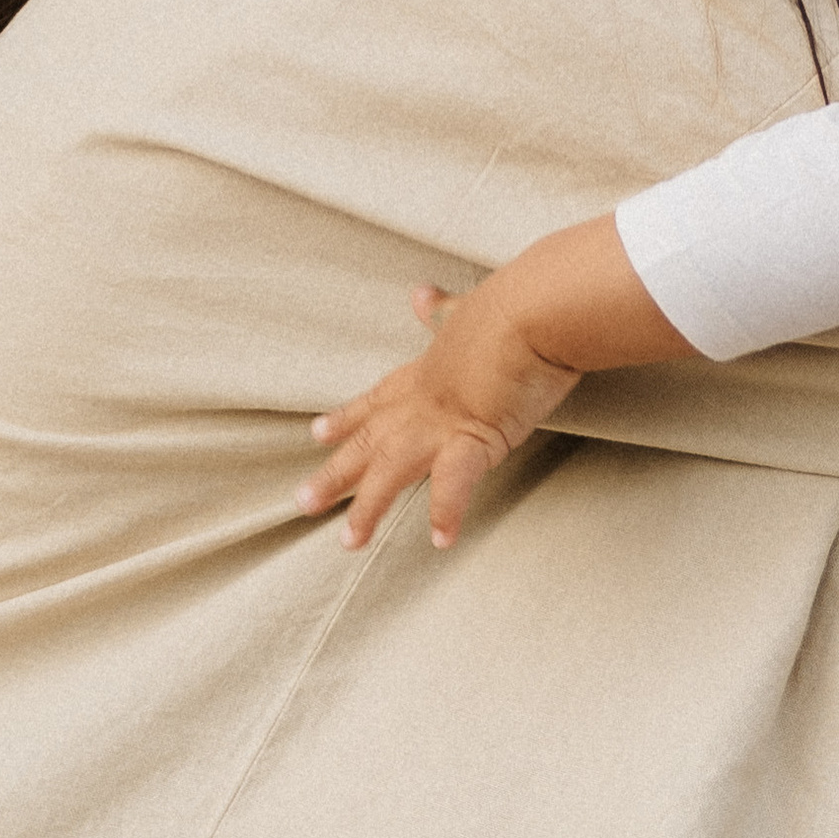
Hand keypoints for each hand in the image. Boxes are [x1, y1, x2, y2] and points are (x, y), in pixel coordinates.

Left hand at [300, 281, 581, 553]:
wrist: (535, 309)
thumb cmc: (512, 304)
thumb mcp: (468, 306)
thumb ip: (443, 309)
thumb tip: (421, 295)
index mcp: (425, 370)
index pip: (377, 399)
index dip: (346, 417)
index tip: (317, 433)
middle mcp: (423, 401)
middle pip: (369, 441)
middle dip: (335, 474)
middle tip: (302, 502)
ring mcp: (442, 421)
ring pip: (391, 470)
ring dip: (368, 507)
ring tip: (349, 542)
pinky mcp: (474, 436)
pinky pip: (454, 483)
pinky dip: (446, 511)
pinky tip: (440, 540)